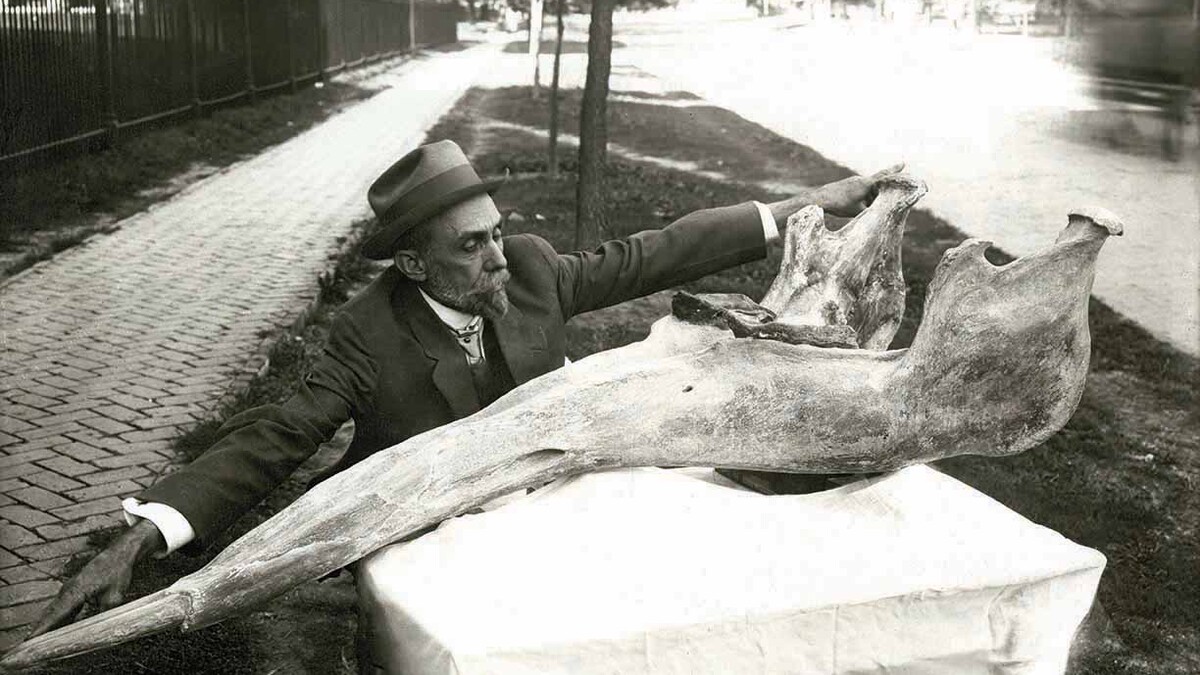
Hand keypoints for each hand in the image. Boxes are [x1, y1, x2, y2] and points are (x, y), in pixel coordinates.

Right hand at [26, 519, 164, 638]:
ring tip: (37, 640)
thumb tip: (97, 631)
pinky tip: (54, 629)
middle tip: (29, 645)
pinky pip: (62, 607)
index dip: (43, 628)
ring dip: (46, 624)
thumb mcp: (115, 597)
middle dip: (40, 629)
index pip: (56, 613)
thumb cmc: (117, 573)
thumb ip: (103, 614)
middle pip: (50, 613)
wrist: (118, 554)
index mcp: (76, 590)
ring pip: (54, 610)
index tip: (30, 639)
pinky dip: (56, 618)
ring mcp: (69, 589)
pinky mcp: (73, 590)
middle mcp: (68, 589)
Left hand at [809, 163, 904, 217]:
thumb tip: (878, 214)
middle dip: (882, 193)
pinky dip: (863, 198)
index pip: (884, 176)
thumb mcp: (858, 211)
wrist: (819, 199)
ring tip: (863, 207)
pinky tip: (856, 205)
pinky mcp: (848, 185)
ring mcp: (853, 181)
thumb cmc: (839, 204)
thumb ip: (870, 211)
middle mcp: (861, 180)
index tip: (903, 163)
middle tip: (883, 200)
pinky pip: (860, 191)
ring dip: (870, 198)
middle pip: (878, 186)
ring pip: (868, 190)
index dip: (895, 171)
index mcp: (866, 183)